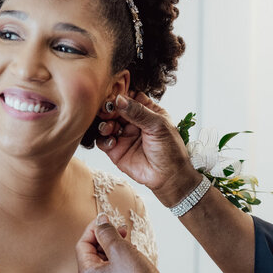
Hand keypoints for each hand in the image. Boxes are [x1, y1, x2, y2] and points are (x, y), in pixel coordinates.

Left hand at [76, 214, 171, 272]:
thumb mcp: (118, 249)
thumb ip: (106, 232)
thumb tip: (100, 220)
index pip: (83, 244)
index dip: (93, 228)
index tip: (106, 218)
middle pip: (93, 249)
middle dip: (105, 235)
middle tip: (119, 227)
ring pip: (106, 255)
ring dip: (115, 243)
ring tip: (127, 237)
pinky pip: (115, 263)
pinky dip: (122, 253)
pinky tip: (133, 249)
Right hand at [96, 92, 201, 206]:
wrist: (169, 177)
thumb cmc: (170, 150)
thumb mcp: (158, 125)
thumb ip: (138, 112)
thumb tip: (119, 99)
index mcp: (147, 111)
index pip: (130, 97)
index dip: (121, 96)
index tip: (115, 97)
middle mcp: (133, 121)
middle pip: (115, 108)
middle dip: (109, 109)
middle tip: (107, 111)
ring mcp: (124, 135)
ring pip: (106, 123)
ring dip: (104, 123)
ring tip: (110, 127)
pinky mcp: (116, 150)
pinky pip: (102, 140)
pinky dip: (103, 138)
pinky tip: (113, 141)